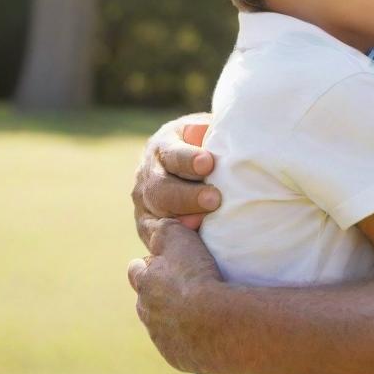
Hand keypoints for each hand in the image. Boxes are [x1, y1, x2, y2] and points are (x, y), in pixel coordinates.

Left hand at [127, 218, 224, 373]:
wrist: (215, 322)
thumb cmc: (197, 277)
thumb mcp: (179, 239)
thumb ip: (164, 231)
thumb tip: (155, 224)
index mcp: (145, 283)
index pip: (137, 270)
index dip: (148, 265)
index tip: (160, 263)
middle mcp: (147, 312)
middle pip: (147, 300)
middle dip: (159, 293)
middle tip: (182, 287)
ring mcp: (160, 337)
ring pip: (161, 323)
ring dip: (174, 317)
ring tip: (198, 310)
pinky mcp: (176, 356)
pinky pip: (179, 344)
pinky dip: (189, 337)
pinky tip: (207, 330)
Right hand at [132, 114, 219, 246]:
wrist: (188, 168)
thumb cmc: (207, 146)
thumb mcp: (208, 132)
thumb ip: (216, 133)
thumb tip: (229, 132)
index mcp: (163, 146)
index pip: (173, 153)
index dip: (189, 159)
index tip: (208, 163)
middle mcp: (148, 174)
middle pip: (162, 188)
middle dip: (188, 195)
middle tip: (214, 198)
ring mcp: (144, 202)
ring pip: (157, 214)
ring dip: (181, 219)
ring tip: (202, 223)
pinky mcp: (148, 227)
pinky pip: (157, 236)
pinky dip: (172, 240)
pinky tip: (189, 242)